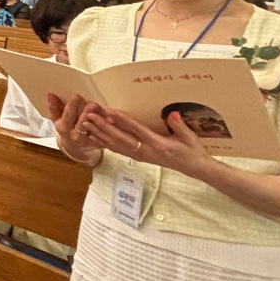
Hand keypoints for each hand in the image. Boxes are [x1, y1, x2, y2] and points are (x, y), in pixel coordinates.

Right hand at [47, 93, 104, 165]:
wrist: (73, 146)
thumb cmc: (66, 128)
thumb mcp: (57, 119)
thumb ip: (54, 107)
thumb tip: (50, 94)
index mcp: (63, 128)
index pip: (68, 116)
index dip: (72, 106)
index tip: (76, 96)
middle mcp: (75, 135)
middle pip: (82, 124)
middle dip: (87, 114)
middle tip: (93, 104)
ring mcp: (87, 141)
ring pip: (95, 131)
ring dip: (101, 122)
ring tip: (106, 113)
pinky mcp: (98, 144)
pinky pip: (104, 137)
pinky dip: (108, 129)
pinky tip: (113, 121)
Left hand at [80, 106, 213, 178]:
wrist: (194, 168)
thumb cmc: (193, 151)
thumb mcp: (190, 138)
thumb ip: (179, 126)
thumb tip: (173, 114)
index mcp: (158, 145)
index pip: (136, 131)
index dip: (122, 121)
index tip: (109, 112)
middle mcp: (146, 152)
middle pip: (121, 138)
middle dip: (103, 126)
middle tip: (89, 115)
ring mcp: (141, 156)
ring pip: (116, 145)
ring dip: (99, 134)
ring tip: (85, 124)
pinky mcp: (139, 157)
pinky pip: (118, 150)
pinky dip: (104, 143)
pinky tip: (93, 137)